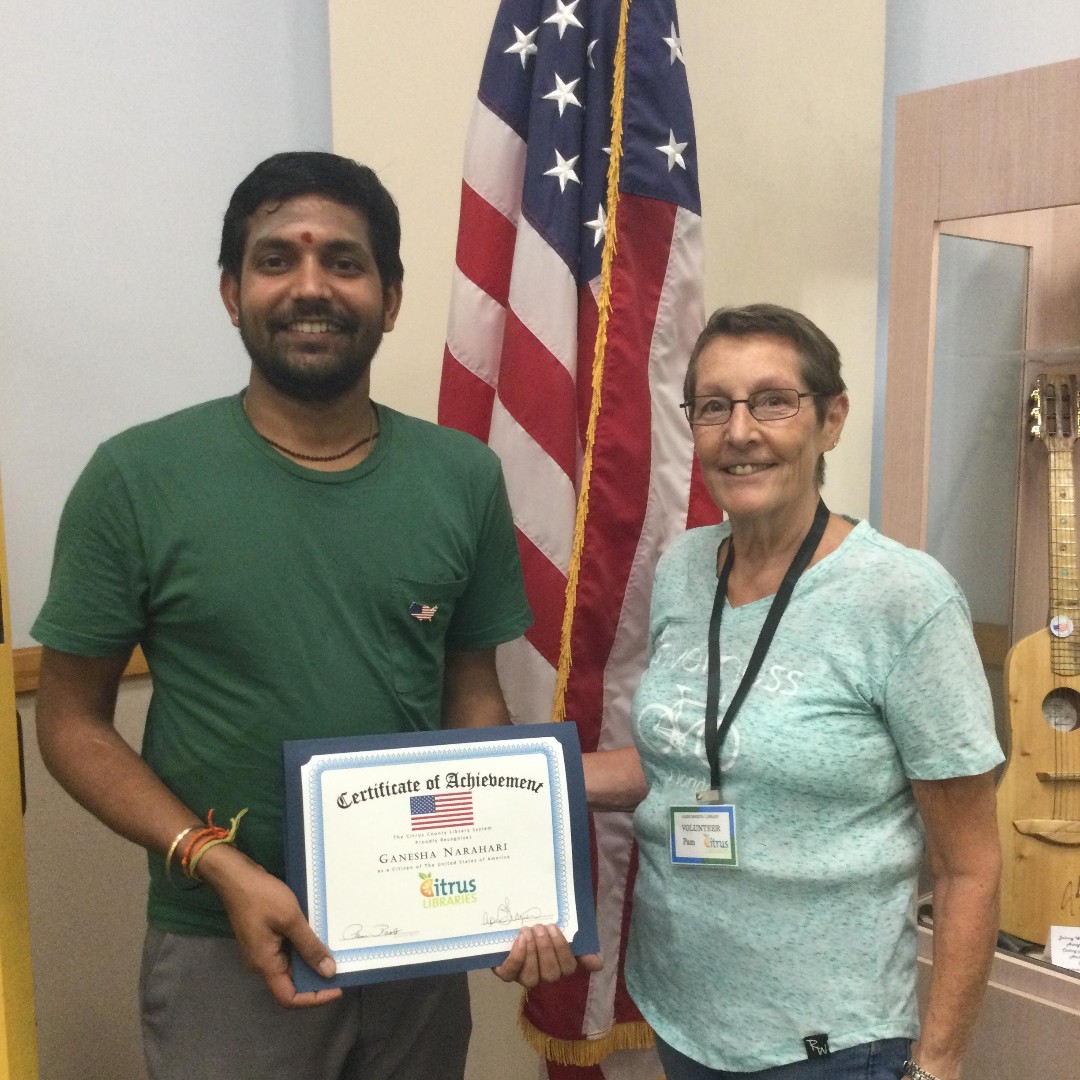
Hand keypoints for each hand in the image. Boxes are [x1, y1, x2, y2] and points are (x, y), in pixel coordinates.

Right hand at [197, 845, 342, 1007]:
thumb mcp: (291, 919)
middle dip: (315, 981)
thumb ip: (309, 946)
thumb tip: (328, 972)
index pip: (289, 997)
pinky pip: (286, 952)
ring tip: (334, 954)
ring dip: (310, 963)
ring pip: (290, 967)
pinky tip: (318, 937)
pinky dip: (303, 949)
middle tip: (341, 969)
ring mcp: (262, 950)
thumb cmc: (262, 897)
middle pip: (290, 984)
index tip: (337, 987)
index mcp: (265, 964)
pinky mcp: (264, 937)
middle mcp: (262, 963)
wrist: (236, 876)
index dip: (313, 998)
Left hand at [492, 924, 602, 986]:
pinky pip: (509, 973)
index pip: (568, 968)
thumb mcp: (561, 932)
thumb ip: (580, 946)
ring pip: (531, 978)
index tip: (554, 928)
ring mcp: (523, 976)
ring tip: (527, 931)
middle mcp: (543, 975)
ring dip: (531, 953)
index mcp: (560, 965)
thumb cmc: (541, 928)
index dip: (562, 950)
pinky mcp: (506, 972)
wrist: (512, 923)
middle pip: (550, 974)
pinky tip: (519, 941)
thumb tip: (598, 964)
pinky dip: (515, 958)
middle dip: (546, 949)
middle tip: (540, 927)